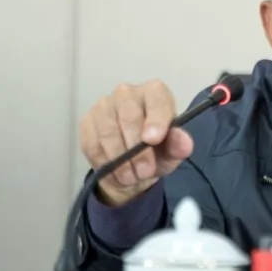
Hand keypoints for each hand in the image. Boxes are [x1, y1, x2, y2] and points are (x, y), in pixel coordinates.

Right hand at [79, 80, 193, 206]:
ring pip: (108, 132)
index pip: (156, 100)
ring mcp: (104, 105)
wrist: (132, 162)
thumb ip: (179, 145)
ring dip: (120, 160)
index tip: (153, 140)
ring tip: (131, 178)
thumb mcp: (172, 151)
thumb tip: (184, 142)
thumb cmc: (157, 149)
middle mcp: (127, 93)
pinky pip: (93, 143)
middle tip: (144, 172)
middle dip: (136, 149)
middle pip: (129, 117)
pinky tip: (115, 175)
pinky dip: (104, 163)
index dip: (155, 119)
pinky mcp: (87, 122)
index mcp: (154, 92)